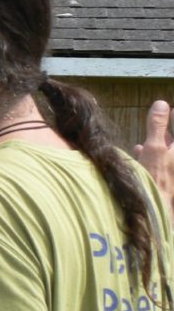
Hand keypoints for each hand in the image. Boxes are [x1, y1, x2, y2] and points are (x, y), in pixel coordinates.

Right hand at [134, 100, 173, 220]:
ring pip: (168, 152)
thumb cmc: (156, 177)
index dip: (173, 118)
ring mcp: (171, 170)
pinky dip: (152, 155)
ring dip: (160, 143)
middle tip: (163, 119)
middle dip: (166, 131)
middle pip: (173, 142)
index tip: (170, 110)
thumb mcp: (155, 147)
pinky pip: (160, 163)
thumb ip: (158, 125)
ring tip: (150, 137)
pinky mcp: (164, 180)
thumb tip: (161, 103)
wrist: (154, 207)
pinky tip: (140, 152)